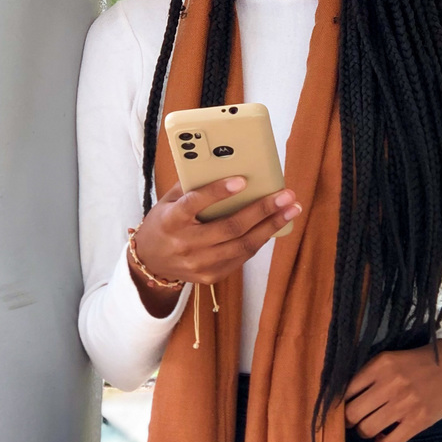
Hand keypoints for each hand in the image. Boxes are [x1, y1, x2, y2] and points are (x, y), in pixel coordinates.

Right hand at [129, 176, 300, 315]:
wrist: (150, 261)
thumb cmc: (164, 222)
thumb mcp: (169, 201)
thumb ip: (191, 186)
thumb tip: (223, 166)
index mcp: (171, 220)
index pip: (195, 203)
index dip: (218, 192)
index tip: (242, 180)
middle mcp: (185, 244)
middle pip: (230, 227)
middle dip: (262, 210)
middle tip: (286, 196)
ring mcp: (199, 263)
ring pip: (242, 245)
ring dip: (271, 226)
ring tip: (291, 210)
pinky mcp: (210, 275)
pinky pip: (241, 256)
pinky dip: (260, 239)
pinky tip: (274, 225)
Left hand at [344, 339, 441, 441]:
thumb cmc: (417, 364)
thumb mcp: (391, 359)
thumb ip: (369, 375)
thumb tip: (342, 398)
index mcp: (381, 364)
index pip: (346, 390)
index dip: (341, 403)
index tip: (345, 407)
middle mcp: (390, 383)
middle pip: (352, 413)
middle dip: (350, 420)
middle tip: (356, 419)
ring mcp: (404, 404)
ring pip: (367, 429)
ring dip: (365, 432)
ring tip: (372, 427)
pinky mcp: (418, 421)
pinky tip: (384, 439)